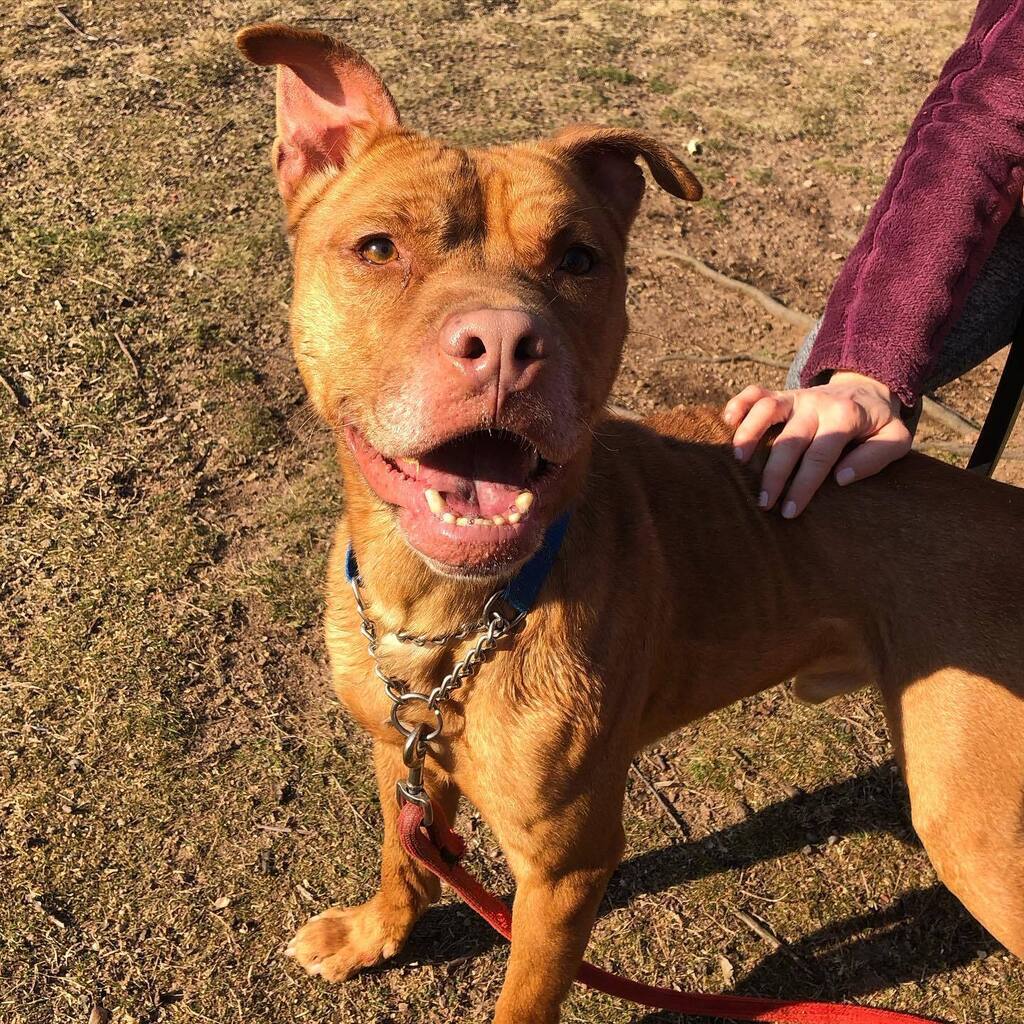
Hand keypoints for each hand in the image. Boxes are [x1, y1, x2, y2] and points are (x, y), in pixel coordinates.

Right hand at [723, 372, 912, 516]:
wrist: (868, 388)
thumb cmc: (878, 424)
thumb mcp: (896, 440)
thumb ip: (875, 458)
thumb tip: (840, 478)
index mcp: (846, 417)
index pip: (820, 456)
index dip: (803, 486)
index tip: (790, 511)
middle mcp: (817, 404)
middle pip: (790, 440)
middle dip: (774, 474)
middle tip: (764, 503)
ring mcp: (796, 396)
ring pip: (766, 410)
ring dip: (749, 435)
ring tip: (739, 463)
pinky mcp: (782, 393)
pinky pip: (755, 393)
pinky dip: (738, 404)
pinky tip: (728, 423)